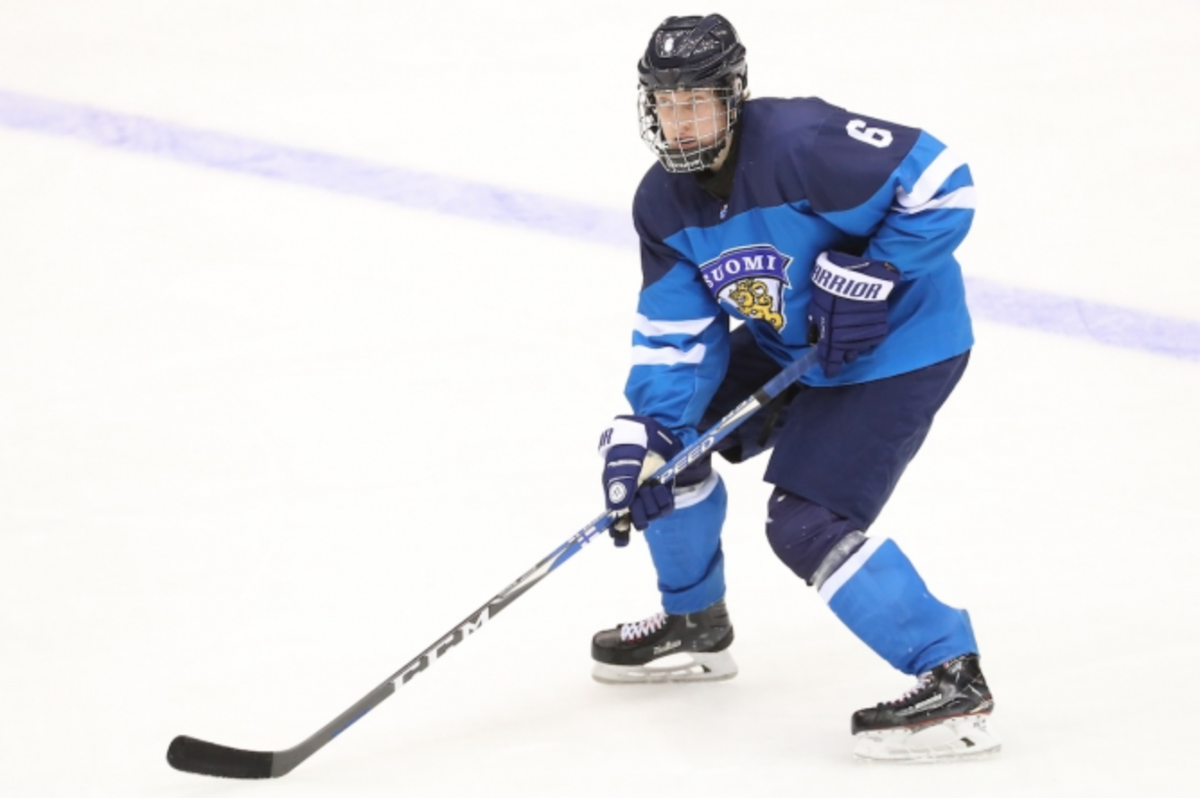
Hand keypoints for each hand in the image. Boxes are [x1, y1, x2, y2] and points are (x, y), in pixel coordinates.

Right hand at [597, 415, 682, 544]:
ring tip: (653, 485)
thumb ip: (620, 485)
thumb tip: (616, 510)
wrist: (654, 431)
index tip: (621, 541)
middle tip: (643, 493)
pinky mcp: (663, 492)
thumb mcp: (624, 463)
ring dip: (654, 502)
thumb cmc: (632, 444)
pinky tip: (661, 486)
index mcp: (615, 493)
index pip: (614, 521)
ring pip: (652, 515)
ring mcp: (648, 496)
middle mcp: (631, 498)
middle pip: (637, 521)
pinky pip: (666, 507)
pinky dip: (665, 499)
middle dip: (642, 511)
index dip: (618, 533)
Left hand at [807, 251, 899, 376]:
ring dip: (857, 346)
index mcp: (831, 340)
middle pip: (848, 356)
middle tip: (844, 353)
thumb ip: (817, 326)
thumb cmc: (830, 291)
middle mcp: (849, 342)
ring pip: (861, 348)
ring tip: (855, 338)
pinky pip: (873, 339)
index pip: (831, 361)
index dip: (831, 368)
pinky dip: (869, 337)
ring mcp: (865, 336)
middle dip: (845, 356)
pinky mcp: (880, 328)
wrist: (855, 278)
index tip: (830, 373)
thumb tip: (817, 338)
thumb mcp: (816, 309)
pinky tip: (865, 330)